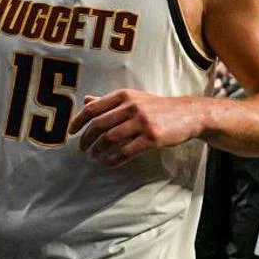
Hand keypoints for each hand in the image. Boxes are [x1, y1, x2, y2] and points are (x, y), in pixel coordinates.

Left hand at [69, 89, 201, 167]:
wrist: (188, 114)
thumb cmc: (157, 107)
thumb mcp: (133, 98)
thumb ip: (109, 101)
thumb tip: (86, 101)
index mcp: (124, 95)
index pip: (93, 108)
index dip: (78, 121)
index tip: (71, 132)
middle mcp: (131, 106)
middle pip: (99, 124)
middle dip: (86, 139)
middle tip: (82, 148)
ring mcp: (142, 122)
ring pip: (110, 139)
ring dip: (98, 150)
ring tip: (94, 156)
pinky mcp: (152, 138)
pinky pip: (126, 151)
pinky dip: (113, 159)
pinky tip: (108, 163)